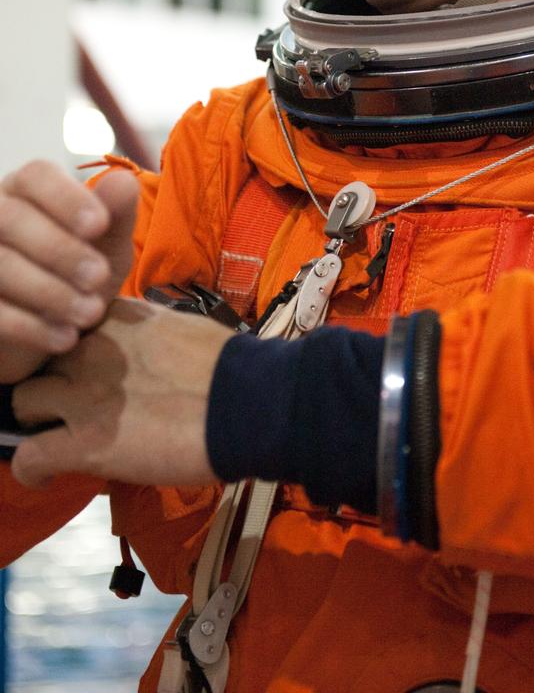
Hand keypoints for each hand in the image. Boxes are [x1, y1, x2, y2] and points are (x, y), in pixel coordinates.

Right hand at [0, 163, 138, 383]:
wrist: (52, 325)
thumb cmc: (80, 270)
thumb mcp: (106, 244)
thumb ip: (116, 213)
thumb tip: (124, 182)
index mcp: (27, 190)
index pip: (36, 176)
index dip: (66, 198)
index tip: (99, 225)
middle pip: (11, 218)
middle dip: (60, 249)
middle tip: (99, 277)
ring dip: (49, 291)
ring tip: (91, 313)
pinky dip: (29, 326)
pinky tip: (65, 337)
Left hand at [10, 297, 231, 487]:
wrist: (250, 402)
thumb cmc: (230, 365)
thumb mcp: (181, 325)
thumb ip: (146, 329)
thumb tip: (143, 342)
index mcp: (117, 319)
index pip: (67, 320)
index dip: (69, 346)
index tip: (80, 364)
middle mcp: (91, 350)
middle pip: (40, 358)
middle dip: (49, 378)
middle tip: (66, 402)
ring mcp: (84, 396)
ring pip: (24, 400)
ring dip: (36, 418)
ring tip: (54, 436)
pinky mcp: (85, 443)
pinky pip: (29, 457)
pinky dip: (30, 469)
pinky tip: (45, 475)